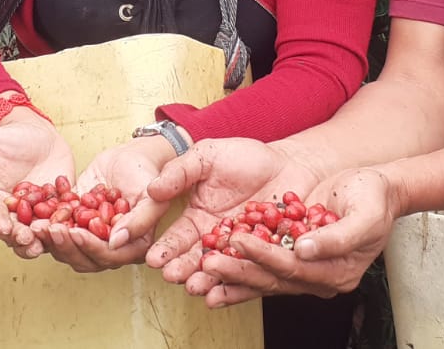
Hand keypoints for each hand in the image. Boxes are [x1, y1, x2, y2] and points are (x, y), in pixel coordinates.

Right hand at [0, 111, 73, 258]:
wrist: (36, 134)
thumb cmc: (4, 140)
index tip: (4, 227)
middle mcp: (11, 215)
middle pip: (14, 233)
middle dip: (21, 239)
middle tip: (29, 240)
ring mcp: (35, 215)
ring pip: (38, 235)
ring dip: (43, 240)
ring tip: (49, 237)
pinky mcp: (56, 211)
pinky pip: (62, 221)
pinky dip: (66, 225)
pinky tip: (71, 226)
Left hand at [36, 137, 173, 271]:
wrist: (132, 156)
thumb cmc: (147, 175)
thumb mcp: (152, 196)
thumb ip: (140, 220)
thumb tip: (116, 241)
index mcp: (132, 247)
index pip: (108, 256)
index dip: (90, 246)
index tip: (75, 232)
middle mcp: (110, 248)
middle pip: (84, 258)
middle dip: (64, 245)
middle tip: (49, 229)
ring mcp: (91, 237)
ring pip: (67, 248)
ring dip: (50, 239)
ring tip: (36, 224)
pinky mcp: (76, 223)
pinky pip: (58, 229)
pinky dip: (45, 223)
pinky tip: (33, 212)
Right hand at [138, 138, 321, 293]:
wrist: (292, 163)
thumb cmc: (246, 158)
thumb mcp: (208, 156)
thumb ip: (180, 172)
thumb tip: (151, 189)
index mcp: (197, 220)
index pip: (178, 238)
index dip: (166, 248)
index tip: (153, 259)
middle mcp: (217, 241)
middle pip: (197, 259)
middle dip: (183, 269)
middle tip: (171, 277)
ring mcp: (243, 251)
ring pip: (224, 269)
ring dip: (209, 279)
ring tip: (196, 287)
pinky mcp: (269, 257)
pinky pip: (256, 269)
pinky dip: (245, 281)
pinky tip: (234, 287)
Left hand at [201, 166, 399, 307]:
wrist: (373, 189)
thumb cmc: (372, 198)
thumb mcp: (365, 215)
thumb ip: (338, 237)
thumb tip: (305, 250)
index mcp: (337, 272)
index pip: (295, 268)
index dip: (266, 256)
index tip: (240, 240)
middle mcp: (317, 278)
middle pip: (273, 278)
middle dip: (239, 271)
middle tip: (209, 262)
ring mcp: (302, 270)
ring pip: (262, 277)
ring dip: (232, 275)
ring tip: (202, 273)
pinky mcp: (290, 257)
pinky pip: (260, 267)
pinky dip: (237, 268)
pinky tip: (213, 269)